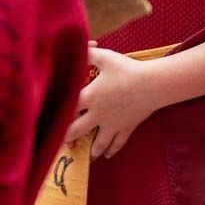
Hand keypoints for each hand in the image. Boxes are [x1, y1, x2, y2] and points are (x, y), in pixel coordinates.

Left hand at [65, 45, 158, 159]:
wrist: (152, 84)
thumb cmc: (127, 69)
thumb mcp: (106, 58)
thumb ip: (88, 54)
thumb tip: (76, 49)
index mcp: (90, 96)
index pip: (67, 109)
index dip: (58, 113)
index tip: (52, 117)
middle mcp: (98, 114)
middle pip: (76, 131)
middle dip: (67, 137)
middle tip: (63, 141)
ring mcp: (112, 124)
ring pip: (97, 144)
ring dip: (90, 151)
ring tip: (85, 155)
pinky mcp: (126, 128)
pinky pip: (117, 144)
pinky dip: (111, 151)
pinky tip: (106, 155)